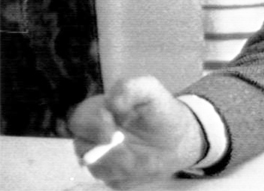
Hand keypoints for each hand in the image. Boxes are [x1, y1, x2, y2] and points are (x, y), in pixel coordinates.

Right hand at [69, 76, 205, 188]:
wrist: (180, 137)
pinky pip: (112, 180)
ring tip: (138, 155)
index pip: (79, 119)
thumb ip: (130, 87)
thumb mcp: (151, 90)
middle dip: (101, 149)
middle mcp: (94, 137)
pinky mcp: (114, 175)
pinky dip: (126, 174)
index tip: (111, 128)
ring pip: (95, 167)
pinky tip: (141, 165)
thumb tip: (111, 103)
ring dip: (117, 162)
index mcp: (99, 113)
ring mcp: (103, 158)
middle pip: (81, 146)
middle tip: (124, 146)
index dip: (92, 125)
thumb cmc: (161, 110)